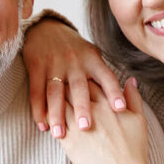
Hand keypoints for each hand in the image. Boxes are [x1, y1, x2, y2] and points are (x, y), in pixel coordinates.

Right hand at [22, 17, 125, 137]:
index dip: (114, 92)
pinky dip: (38, 109)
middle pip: (79, 87)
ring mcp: (54, 65)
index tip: (120, 109)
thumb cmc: (74, 48)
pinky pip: (37, 91)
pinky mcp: (36, 67)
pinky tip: (42, 126)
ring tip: (59, 135)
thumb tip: (127, 93)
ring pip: (55, 92)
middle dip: (82, 107)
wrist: (46, 28)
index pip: (106, 77)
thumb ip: (104, 75)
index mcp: (92, 60)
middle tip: (87, 127)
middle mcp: (74, 62)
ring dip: (56, 114)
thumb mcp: (92, 55)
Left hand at [59, 77, 153, 163]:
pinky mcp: (68, 141)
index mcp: (107, 102)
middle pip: (71, 89)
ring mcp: (77, 125)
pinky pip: (54, 125)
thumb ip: (133, 97)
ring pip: (59, 105)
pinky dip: (50, 119)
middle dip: (65, 85)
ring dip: (54, 101)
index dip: (83, 78)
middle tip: (60, 86)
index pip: (89, 81)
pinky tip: (49, 119)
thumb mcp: (139, 119)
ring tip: (51, 100)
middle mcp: (91, 110)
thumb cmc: (134, 149)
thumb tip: (130, 80)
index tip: (79, 80)